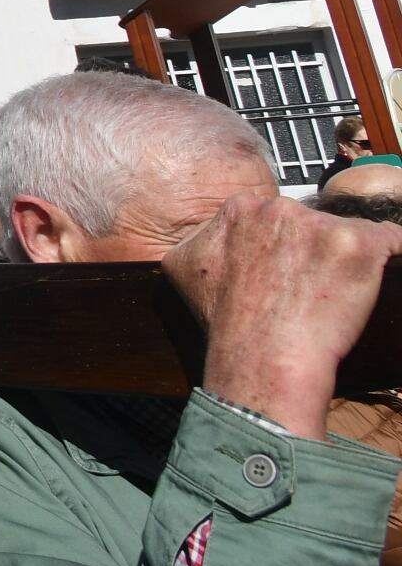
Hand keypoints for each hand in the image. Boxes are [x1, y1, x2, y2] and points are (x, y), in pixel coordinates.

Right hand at [166, 192, 401, 440]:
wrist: (262, 357)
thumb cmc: (228, 322)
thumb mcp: (185, 266)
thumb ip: (205, 235)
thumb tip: (215, 230)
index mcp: (240, 208)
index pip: (275, 216)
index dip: (285, 245)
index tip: (289, 270)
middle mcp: (280, 207)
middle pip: (312, 220)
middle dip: (315, 248)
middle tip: (310, 285)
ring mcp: (321, 224)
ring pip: (348, 232)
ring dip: (346, 258)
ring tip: (334, 294)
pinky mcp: (360, 244)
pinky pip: (392, 240)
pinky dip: (391, 256)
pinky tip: (379, 276)